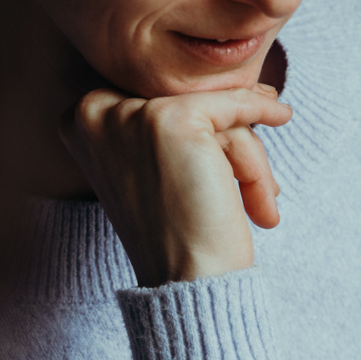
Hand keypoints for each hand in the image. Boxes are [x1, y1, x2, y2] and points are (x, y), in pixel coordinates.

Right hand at [59, 84, 292, 286]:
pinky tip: (282, 114)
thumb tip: (227, 76)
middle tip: (260, 183)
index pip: (153, 99)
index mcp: (78, 121)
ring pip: (211, 111)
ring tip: (262, 204)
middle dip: (228, 145)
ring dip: (247, 158)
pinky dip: (262, 109)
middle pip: (183, 104)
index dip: (199, 125)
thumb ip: (164, 119)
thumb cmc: (177, 234)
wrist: (187, 283)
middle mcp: (92, 112)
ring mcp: (129, 115)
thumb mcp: (154, 167)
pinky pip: (232, 102)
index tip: (232, 137)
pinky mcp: (169, 119)